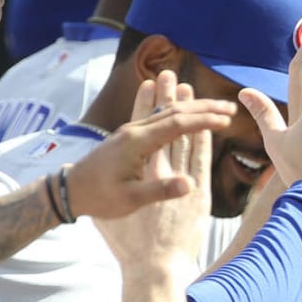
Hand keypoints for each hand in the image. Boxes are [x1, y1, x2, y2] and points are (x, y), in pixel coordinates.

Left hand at [66, 81, 232, 220]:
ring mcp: (130, 132)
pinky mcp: (129, 136)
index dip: (203, 121)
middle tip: (230, 105)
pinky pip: (156, 117)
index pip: (177, 125)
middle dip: (204, 108)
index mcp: (137, 144)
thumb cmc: (100, 198)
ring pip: (165, 111)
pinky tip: (179, 102)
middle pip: (174, 112)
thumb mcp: (130, 199)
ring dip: (191, 105)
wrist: (71, 190)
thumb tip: (189, 184)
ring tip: (212, 102)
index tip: (226, 120)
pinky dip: (174, 110)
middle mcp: (134, 132)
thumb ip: (160, 191)